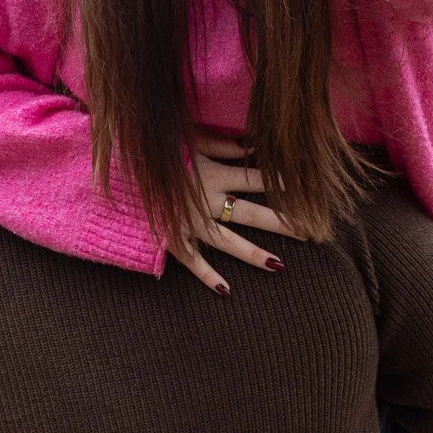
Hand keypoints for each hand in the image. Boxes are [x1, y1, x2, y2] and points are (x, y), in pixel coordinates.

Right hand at [169, 133, 301, 294]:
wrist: (121, 171)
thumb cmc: (159, 152)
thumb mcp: (190, 141)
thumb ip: (223, 144)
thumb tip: (254, 145)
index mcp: (213, 174)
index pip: (257, 179)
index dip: (284, 183)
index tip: (310, 189)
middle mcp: (206, 201)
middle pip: (251, 212)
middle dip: (282, 222)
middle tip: (311, 232)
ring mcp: (190, 223)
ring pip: (228, 242)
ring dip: (254, 254)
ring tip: (280, 266)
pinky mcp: (173, 239)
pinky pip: (193, 262)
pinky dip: (208, 277)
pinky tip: (228, 291)